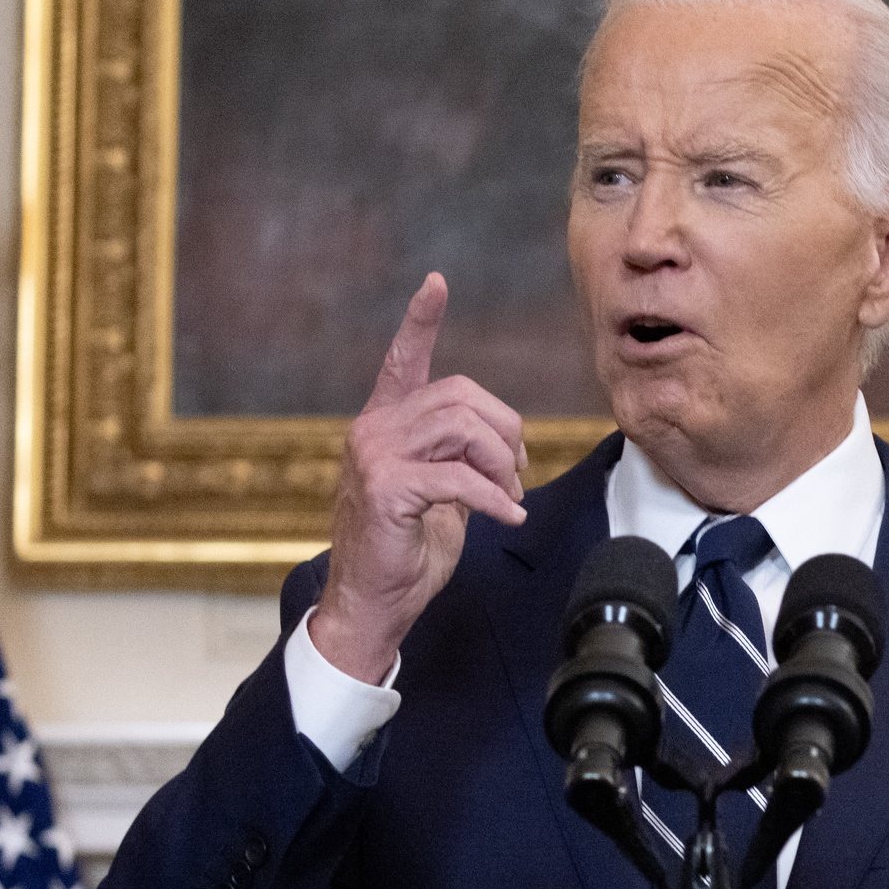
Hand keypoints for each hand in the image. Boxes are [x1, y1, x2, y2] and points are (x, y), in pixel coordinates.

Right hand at [308, 273, 527, 682]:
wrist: (370, 605)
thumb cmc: (406, 552)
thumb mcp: (439, 495)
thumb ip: (459, 458)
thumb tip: (503, 446)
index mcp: (384, 425)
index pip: (400, 360)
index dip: (419, 321)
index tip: (436, 283)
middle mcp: (373, 430)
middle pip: (458, 396)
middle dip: (504, 431)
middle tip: (517, 475)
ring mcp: (375, 456)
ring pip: (461, 427)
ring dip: (500, 462)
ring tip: (509, 496)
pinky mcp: (387, 488)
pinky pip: (460, 477)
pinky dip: (494, 498)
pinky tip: (508, 517)